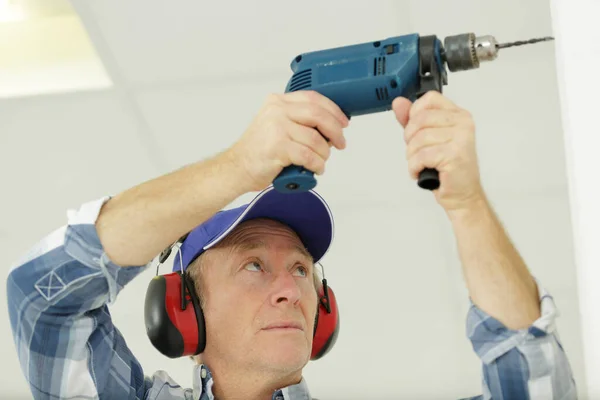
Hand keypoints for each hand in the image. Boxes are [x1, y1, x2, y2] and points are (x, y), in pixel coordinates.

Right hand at [226, 91, 348, 191]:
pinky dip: (317, 164)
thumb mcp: (275, 124)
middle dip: (335, 131)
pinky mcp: (278, 147)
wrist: (237, 167)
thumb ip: (297, 120)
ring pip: (315, 139)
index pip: (313, 98)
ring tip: (321, 161)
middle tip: (340, 143)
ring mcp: (276, 128)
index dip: (333, 110)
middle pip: (318, 115)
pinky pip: (308, 155)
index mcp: (278, 101)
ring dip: (324, 154)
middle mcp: (277, 111)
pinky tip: (316, 168)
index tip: (343, 122)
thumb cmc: (259, 151)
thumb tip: (329, 126)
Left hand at [392, 91, 483, 211]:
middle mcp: (463, 124)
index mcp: (458, 115)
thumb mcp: (428, 139)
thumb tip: (398, 103)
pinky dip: (415, 167)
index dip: (414, 114)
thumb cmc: (447, 168)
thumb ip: (412, 120)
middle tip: (417, 152)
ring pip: (418, 138)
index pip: (430, 99)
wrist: (463, 194)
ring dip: (412, 156)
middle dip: (410, 139)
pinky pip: (421, 156)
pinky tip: (421, 171)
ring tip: (421, 164)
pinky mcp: (454, 155)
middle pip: (420, 119)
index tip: (415, 130)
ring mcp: (460, 138)